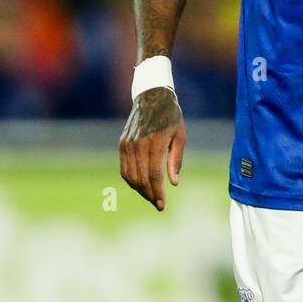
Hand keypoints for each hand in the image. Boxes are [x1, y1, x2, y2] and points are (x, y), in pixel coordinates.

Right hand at [119, 88, 185, 210]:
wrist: (151, 97)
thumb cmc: (171, 117)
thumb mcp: (180, 136)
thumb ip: (176, 160)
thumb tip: (174, 183)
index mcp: (155, 142)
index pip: (154, 174)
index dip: (158, 192)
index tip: (162, 205)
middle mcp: (138, 144)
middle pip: (141, 178)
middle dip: (149, 194)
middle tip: (158, 204)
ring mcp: (128, 144)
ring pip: (130, 176)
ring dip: (140, 189)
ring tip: (150, 196)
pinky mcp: (122, 144)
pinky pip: (124, 168)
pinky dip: (131, 180)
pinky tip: (140, 185)